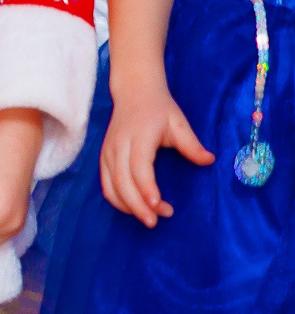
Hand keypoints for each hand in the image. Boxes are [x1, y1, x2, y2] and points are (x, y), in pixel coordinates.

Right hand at [99, 76, 214, 226]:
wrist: (133, 92)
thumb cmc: (159, 108)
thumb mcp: (179, 123)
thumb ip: (192, 144)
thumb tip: (209, 161)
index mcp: (138, 136)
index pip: (139, 167)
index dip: (146, 188)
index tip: (158, 205)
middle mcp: (118, 146)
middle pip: (122, 181)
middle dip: (137, 205)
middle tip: (156, 221)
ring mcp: (108, 152)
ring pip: (111, 186)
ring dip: (128, 205)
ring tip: (149, 218)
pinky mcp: (104, 157)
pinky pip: (106, 184)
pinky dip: (117, 199)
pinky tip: (133, 208)